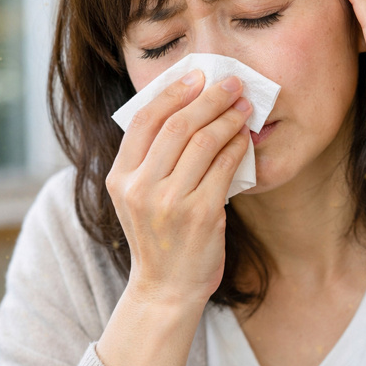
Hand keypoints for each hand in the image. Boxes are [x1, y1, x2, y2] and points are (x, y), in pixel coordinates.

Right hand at [105, 71, 251, 303]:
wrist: (166, 289)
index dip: (173, 92)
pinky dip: (237, 147)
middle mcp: (141, 188)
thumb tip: (186, 109)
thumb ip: (150, 161)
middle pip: (177, 125)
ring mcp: (170, 202)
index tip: (197, 76)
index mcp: (120, 179)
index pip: (144, 120)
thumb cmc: (158, 239)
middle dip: (208, 98)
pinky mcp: (201, 215)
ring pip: (203, 142)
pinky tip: (245, 138)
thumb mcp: (136, 199)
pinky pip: (224, 168)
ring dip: (228, 118)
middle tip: (231, 83)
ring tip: (243, 107)